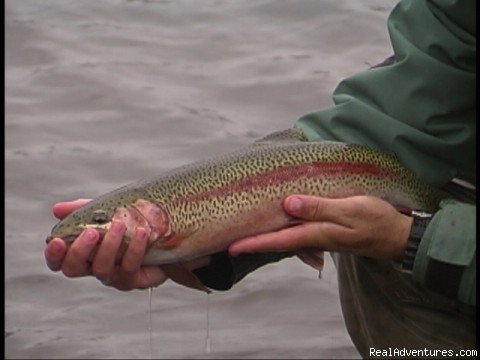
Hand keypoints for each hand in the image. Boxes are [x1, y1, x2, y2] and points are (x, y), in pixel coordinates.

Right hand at [44, 199, 209, 290]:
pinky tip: (142, 232)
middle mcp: (95, 267)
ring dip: (110, 246)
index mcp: (84, 252)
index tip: (56, 241)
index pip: (59, 260)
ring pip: (103, 269)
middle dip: (80, 250)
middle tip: (92, 232)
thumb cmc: (132, 223)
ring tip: (121, 224)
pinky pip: (130, 269)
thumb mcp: (108, 211)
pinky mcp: (135, 280)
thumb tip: (56, 209)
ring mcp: (115, 276)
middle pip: (74, 269)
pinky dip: (135, 249)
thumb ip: (84, 210)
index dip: (53, 254)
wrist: (167, 235)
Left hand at [228, 195, 412, 260]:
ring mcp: (319, 237)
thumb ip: (319, 208)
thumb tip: (287, 205)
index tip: (232, 248)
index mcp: (316, 234)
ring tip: (246, 233)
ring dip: (265, 238)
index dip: (254, 243)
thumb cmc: (376, 221)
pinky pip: (298, 233)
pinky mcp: (325, 232)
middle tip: (230, 243)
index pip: (278, 240)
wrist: (397, 236)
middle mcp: (313, 238)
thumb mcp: (350, 210)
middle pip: (277, 242)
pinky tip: (279, 223)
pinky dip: (283, 230)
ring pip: (286, 238)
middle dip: (253, 243)